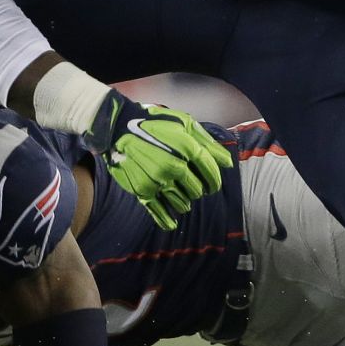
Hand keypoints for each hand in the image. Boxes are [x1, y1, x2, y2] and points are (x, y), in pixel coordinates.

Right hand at [84, 90, 232, 230]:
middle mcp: (174, 166)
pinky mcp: (142, 190)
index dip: (214, 180)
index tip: (213, 184)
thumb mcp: (184, 124)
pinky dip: (167, 220)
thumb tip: (228, 163)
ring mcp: (158, 180)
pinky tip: (172, 223)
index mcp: (186, 148)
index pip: (210, 172)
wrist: (117, 127)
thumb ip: (207, 143)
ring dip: (184, 202)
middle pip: (197, 191)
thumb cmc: (154, 122)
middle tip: (193, 186)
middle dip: (199, 190)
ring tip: (180, 194)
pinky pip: (159, 213)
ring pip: (182, 203)